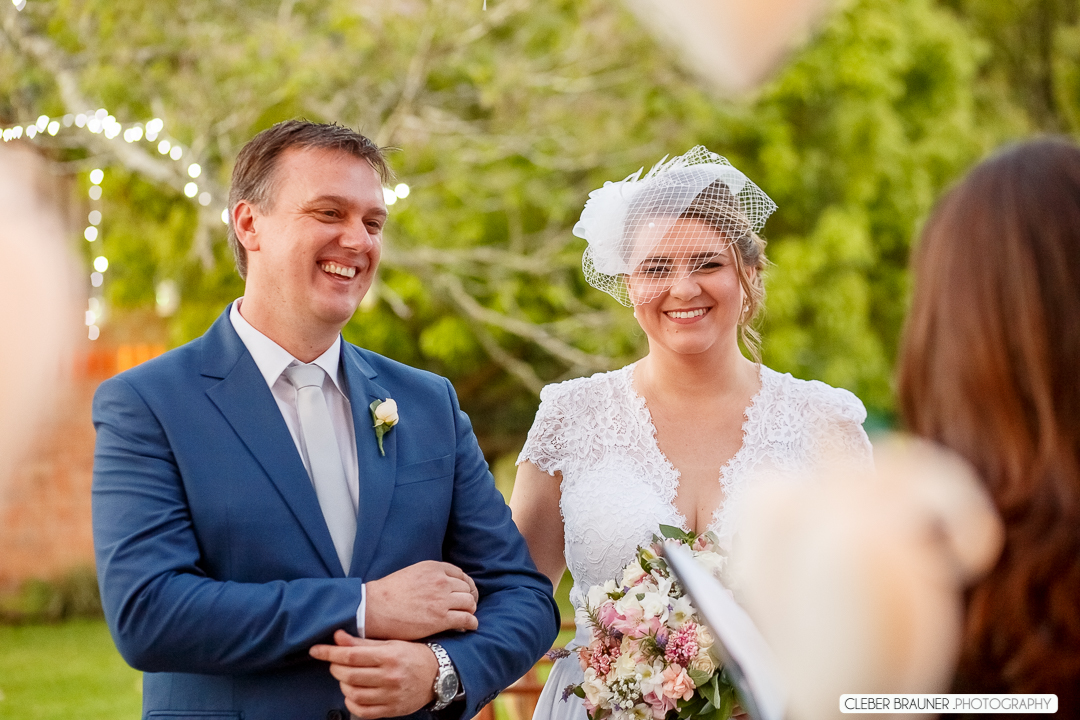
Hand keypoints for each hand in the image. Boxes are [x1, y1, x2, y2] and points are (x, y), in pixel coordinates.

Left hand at [310, 631, 437, 717]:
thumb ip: (363, 642)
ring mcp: (391, 695)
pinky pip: (363, 711)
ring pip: (353, 693)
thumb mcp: (391, 642)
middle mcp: (390, 676)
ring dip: (342, 685)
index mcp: (390, 655)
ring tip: (346, 677)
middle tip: (336, 662)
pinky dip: (351, 703)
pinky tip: (352, 693)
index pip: (352, 655)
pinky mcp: (391, 709)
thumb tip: (337, 637)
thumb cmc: (413, 654)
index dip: (330, 652)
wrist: (438, 675)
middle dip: (335, 667)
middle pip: (349, 675)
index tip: (316, 650)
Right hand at [365, 560, 478, 639]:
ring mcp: (442, 600)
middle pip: (467, 589)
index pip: (461, 575)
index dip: (465, 586)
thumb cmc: (389, 593)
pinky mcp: (441, 619)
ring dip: (469, 610)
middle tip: (466, 607)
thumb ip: (430, 576)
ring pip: (469, 603)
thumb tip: (444, 584)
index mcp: (433, 568)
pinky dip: (471, 623)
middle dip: (468, 598)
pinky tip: (468, 626)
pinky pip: (466, 619)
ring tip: (466, 617)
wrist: (374, 608)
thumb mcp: (412, 573)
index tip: (465, 593)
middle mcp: (441, 581)